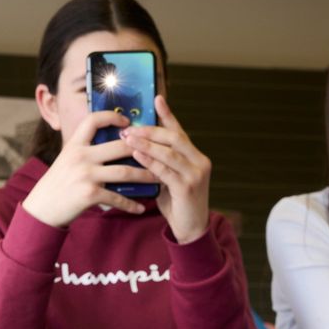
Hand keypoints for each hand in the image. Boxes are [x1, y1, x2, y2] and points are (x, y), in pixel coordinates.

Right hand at [21, 110, 158, 227]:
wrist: (41, 209)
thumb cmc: (57, 185)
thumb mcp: (66, 160)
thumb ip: (85, 151)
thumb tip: (109, 144)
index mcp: (75, 145)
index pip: (93, 120)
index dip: (112, 117)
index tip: (127, 121)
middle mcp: (81, 156)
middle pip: (120, 146)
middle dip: (143, 149)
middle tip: (159, 152)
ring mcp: (86, 175)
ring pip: (125, 171)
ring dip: (145, 176)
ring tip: (159, 178)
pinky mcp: (89, 194)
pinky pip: (117, 198)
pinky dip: (130, 204)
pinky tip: (140, 208)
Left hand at [122, 95, 210, 243]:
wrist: (191, 230)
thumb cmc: (177, 205)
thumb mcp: (169, 180)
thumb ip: (161, 164)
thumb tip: (136, 148)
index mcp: (195, 157)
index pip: (179, 131)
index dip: (168, 115)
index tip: (157, 98)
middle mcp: (199, 161)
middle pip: (174, 138)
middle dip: (151, 131)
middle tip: (130, 127)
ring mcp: (196, 174)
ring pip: (170, 152)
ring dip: (147, 144)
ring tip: (128, 138)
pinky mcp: (188, 188)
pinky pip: (166, 171)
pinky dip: (150, 162)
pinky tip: (137, 156)